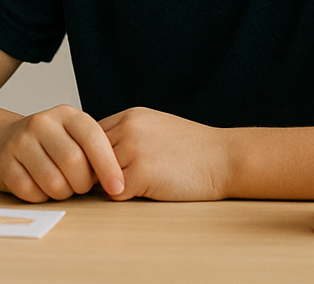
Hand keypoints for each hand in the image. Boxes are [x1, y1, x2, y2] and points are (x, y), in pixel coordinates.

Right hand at [0, 104, 124, 201]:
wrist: (2, 140)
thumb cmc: (51, 144)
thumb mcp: (74, 136)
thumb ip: (95, 151)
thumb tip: (119, 182)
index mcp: (66, 114)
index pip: (93, 138)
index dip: (108, 165)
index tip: (118, 187)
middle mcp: (41, 123)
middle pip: (74, 163)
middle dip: (83, 184)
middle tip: (80, 186)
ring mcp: (20, 142)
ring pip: (53, 182)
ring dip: (63, 193)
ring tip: (61, 187)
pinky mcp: (4, 164)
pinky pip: (31, 192)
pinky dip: (41, 197)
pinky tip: (41, 188)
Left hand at [99, 107, 228, 200]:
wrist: (225, 159)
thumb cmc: (192, 150)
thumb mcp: (154, 128)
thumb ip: (126, 136)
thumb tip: (94, 158)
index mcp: (130, 116)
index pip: (89, 136)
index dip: (93, 156)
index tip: (104, 169)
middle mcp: (128, 128)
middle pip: (88, 155)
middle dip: (95, 172)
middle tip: (112, 183)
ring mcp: (134, 149)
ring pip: (98, 175)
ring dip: (111, 185)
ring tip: (134, 186)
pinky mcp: (142, 173)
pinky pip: (115, 192)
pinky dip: (126, 197)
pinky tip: (147, 191)